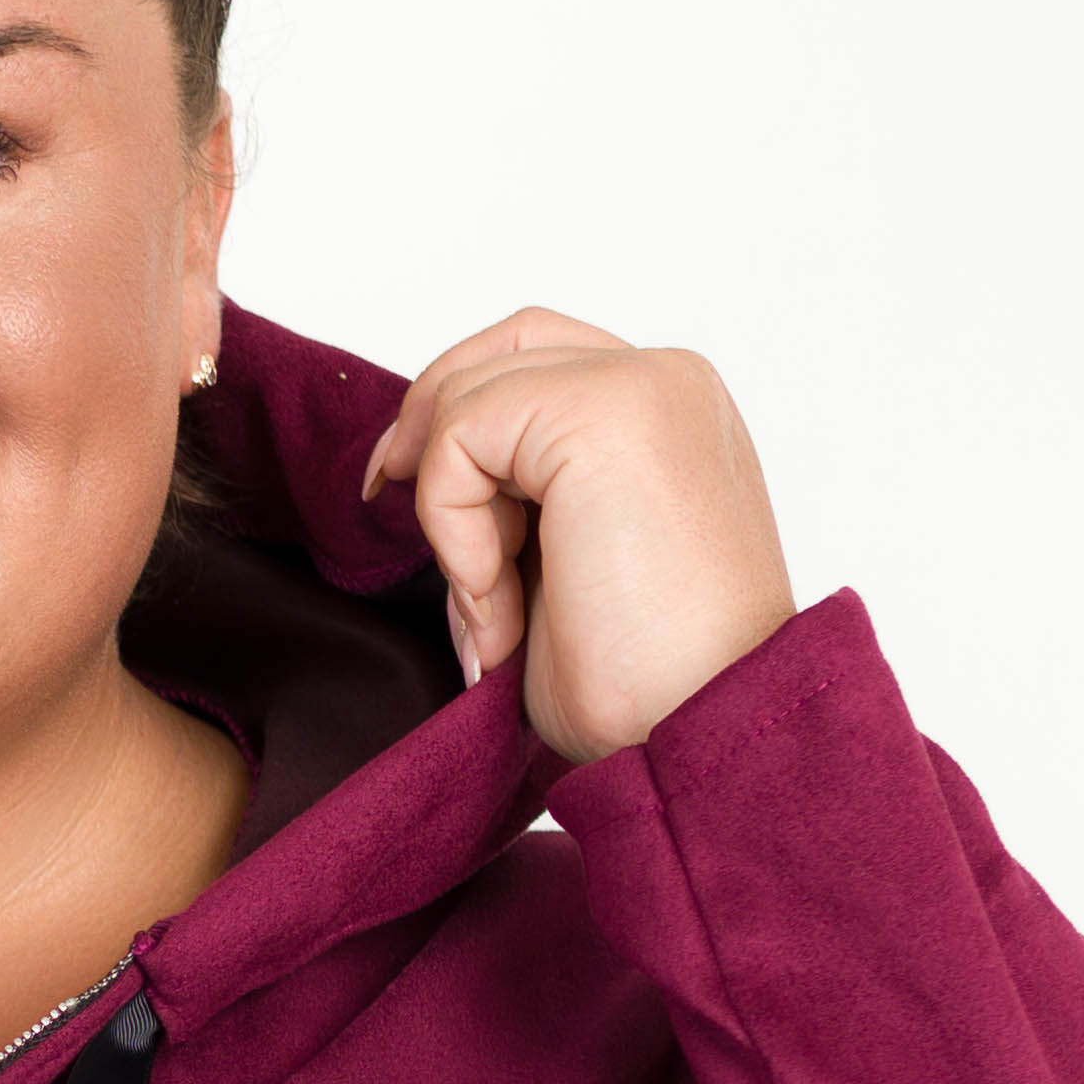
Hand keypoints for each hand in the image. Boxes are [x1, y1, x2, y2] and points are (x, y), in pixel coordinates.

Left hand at [360, 312, 794, 762]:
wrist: (695, 734)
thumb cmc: (643, 688)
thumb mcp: (561, 570)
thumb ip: (515, 501)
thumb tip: (415, 474)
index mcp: (670, 415)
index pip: (537, 360)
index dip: (455, 414)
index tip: (402, 492)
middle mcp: (666, 381)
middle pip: (500, 349)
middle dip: (430, 432)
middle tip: (388, 508)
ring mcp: (642, 386)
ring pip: (470, 395)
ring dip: (450, 514)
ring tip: (494, 616)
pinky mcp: (604, 413)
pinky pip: (461, 436)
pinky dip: (451, 526)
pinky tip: (497, 604)